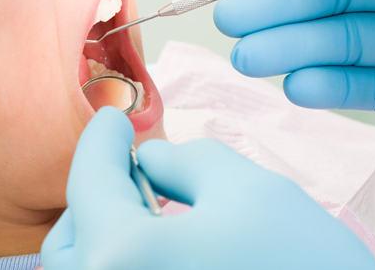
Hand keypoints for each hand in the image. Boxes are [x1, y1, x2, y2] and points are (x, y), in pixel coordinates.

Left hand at [41, 107, 374, 269]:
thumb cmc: (304, 265)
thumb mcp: (244, 187)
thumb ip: (180, 160)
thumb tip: (148, 162)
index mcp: (121, 258)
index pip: (90, 184)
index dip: (99, 141)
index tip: (113, 120)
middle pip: (70, 240)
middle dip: (94, 194)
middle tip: (128, 163)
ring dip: (103, 234)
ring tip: (145, 206)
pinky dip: (122, 264)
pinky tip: (160, 247)